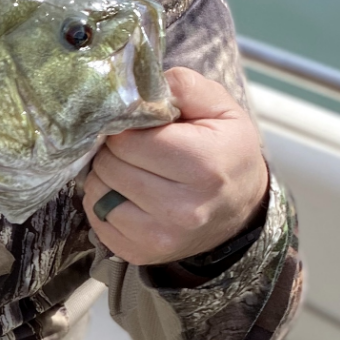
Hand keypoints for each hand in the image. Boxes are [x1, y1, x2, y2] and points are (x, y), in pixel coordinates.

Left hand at [83, 67, 268, 265]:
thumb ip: (181, 85)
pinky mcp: (143, 254)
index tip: (137, 127)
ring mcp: (161, 238)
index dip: (124, 127)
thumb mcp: (218, 106)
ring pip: (96, 193)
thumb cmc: (225, 150)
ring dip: (106, 177)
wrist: (242, 209)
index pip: (126, 140)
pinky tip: (128, 195)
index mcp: (202, 166)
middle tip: (134, 148)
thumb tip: (137, 85)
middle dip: (113, 151)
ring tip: (131, 170)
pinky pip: (97, 220)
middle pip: (109, 166)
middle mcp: (182, 209)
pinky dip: (105, 203)